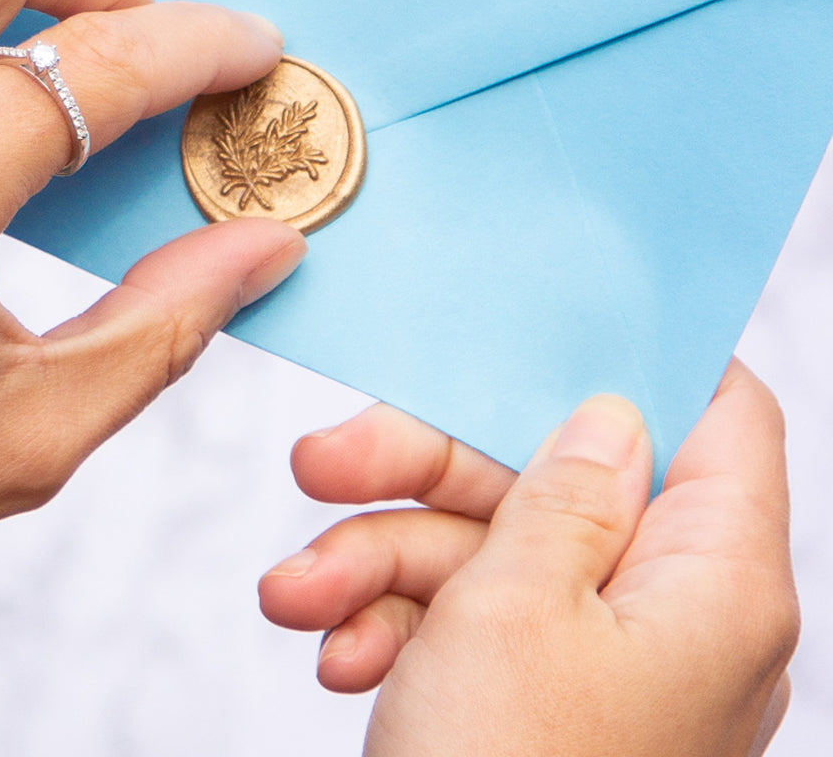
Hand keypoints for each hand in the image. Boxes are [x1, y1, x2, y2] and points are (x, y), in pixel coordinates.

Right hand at [259, 360, 795, 756]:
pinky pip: (465, 619)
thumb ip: (560, 487)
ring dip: (375, 558)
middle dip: (424, 470)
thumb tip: (606, 409)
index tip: (548, 315)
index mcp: (713, 583)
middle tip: (321, 458)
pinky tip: (331, 647)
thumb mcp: (515, 604)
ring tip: (291, 594)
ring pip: (488, 549)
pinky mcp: (535, 697)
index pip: (721, 421)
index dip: (646, 356)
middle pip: (553, 478)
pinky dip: (391, 621)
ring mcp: (600, 660)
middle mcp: (670, 614)